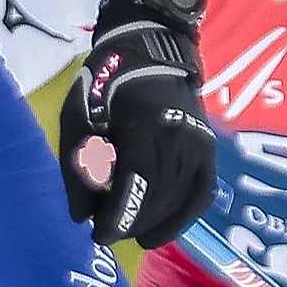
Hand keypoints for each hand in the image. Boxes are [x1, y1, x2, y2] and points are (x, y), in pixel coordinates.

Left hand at [62, 0, 213, 248]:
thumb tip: (81, 218)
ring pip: (180, 200)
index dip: (118, 217)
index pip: (136, 183)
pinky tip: (161, 231)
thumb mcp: (78, 118)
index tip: (98, 237)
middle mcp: (178, 135)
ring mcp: (199, 142)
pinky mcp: (209, 149)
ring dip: (153, 223)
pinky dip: (183, 217)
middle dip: (131, 222)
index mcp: (143, 123)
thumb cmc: (105, 84)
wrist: (151, 49)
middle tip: (107, 234)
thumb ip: (77, 168)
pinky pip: (202, 194)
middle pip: (158, 196)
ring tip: (129, 231)